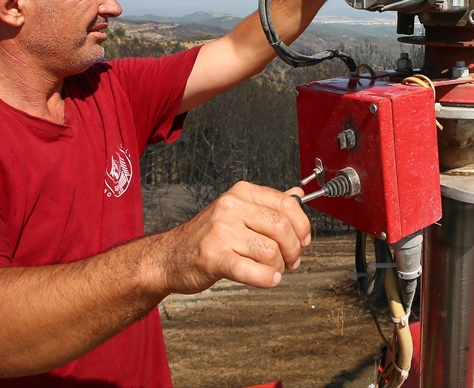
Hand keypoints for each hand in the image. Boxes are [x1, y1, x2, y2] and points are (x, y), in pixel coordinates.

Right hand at [157, 182, 311, 293]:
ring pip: (270, 250)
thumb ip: (267, 204)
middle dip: (294, 249)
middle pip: (281, 227)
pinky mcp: (214, 257)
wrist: (169, 257)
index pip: (286, 204)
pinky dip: (266, 278)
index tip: (304, 239)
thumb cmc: (206, 236)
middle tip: (291, 261)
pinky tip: (269, 280)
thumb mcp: (237, 211)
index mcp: (241, 193)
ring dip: (279, 267)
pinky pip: (251, 270)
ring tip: (274, 271)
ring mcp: (221, 232)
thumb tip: (298, 195)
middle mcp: (231, 208)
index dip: (302, 225)